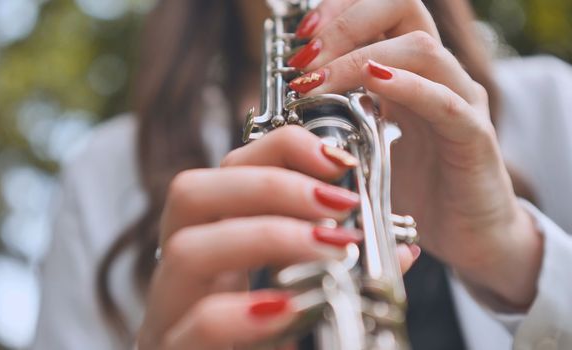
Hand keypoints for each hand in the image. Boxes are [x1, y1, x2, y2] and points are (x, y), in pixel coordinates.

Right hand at [138, 127, 419, 348]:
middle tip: (337, 203)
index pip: (226, 170)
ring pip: (186, 250)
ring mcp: (171, 313)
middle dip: (270, 185)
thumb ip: (345, 271)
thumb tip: (401, 250)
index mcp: (215, 243)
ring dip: (267, 237)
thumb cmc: (266, 342)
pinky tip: (291, 308)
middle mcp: (184, 271)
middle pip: (190, 193)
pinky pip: (199, 325)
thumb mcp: (306, 297)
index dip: (279, 150)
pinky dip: (246, 313)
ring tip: (331, 248)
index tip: (339, 160)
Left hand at [288, 0, 542, 308]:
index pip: (380, 10)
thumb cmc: (414, 189)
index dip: (338, 11)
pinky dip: (408, 87)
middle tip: (305, 55)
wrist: (466, 237)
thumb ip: (337, 117)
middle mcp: (436, 75)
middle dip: (345, 22)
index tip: (300, 35)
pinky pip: (445, 102)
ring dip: (361, 57)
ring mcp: (460, 101)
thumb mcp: (365, 144)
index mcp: (408, 71)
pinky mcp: (474, 137)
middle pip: (403, 8)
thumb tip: (287, 101)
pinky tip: (374, 83)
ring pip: (420, 50)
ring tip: (318, 80)